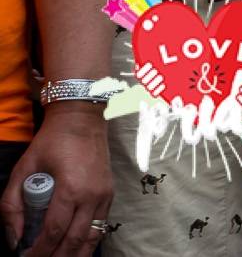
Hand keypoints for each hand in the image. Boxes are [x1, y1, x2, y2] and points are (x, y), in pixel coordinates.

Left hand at [2, 108, 111, 255]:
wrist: (82, 119)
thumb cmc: (51, 142)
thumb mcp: (23, 170)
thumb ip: (12, 206)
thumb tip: (14, 238)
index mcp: (71, 189)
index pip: (53, 232)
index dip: (38, 251)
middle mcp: (92, 196)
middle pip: (74, 240)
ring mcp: (105, 195)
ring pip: (92, 238)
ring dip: (74, 255)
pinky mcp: (109, 194)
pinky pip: (101, 226)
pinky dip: (88, 243)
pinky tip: (75, 250)